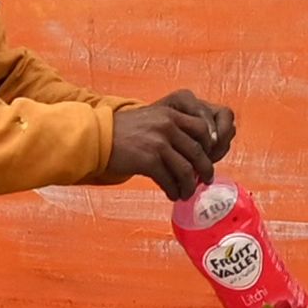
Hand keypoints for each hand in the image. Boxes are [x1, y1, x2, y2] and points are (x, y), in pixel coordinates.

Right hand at [106, 91, 235, 200]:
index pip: (203, 128)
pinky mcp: (148, 160)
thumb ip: (172, 127)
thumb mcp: (152, 118)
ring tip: (186, 193)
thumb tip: (194, 152)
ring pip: (186, 169)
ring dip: (189, 185)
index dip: (209, 146)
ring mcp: (158, 142)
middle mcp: (167, 125)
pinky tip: (172, 194)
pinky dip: (174, 190)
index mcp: (171, 113)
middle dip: (205, 169)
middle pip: (198, 151)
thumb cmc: (124, 131)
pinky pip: (169, 180)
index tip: (208, 158)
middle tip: (206, 179)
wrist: (97, 137)